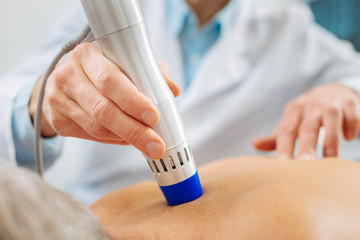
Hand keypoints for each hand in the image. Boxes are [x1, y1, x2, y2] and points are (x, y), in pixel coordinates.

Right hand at [29, 43, 179, 158]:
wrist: (63, 81)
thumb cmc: (100, 70)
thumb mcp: (122, 62)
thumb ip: (149, 72)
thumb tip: (172, 89)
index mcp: (87, 55)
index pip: (110, 80)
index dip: (133, 100)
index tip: (154, 116)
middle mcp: (68, 76)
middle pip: (103, 109)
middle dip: (134, 129)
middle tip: (157, 144)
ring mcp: (59, 100)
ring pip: (97, 127)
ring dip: (127, 138)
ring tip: (148, 144)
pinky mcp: (58, 121)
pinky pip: (91, 136)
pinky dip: (115, 140)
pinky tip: (128, 139)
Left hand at [253, 83, 359, 159]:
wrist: (332, 90)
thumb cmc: (307, 114)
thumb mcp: (291, 121)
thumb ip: (276, 137)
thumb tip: (254, 145)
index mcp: (293, 111)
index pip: (286, 131)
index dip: (284, 148)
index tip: (282, 165)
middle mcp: (310, 106)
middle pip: (307, 128)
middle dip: (306, 147)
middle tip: (304, 166)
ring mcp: (330, 103)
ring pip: (330, 120)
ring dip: (331, 139)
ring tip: (330, 159)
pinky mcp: (349, 103)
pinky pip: (351, 114)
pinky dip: (351, 125)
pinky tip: (349, 138)